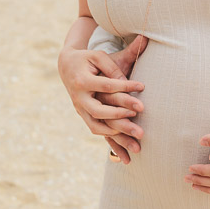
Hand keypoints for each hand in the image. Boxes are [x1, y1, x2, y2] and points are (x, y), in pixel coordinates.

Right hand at [57, 36, 147, 163]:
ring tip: (136, 144)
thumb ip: (114, 68)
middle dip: (120, 117)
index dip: (125, 86)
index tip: (143, 86)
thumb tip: (130, 81)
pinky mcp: (83, 115)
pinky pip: (96, 130)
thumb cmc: (87, 59)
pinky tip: (124, 151)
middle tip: (139, 121)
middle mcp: (79, 98)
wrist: (66, 66)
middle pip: (99, 112)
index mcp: (82, 81)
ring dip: (116, 136)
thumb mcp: (98, 57)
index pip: (107, 86)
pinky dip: (110, 140)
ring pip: (96, 126)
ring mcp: (80, 109)